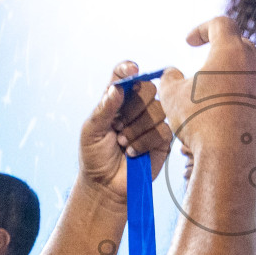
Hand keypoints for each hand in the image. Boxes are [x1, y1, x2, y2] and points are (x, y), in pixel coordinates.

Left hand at [79, 61, 172, 202]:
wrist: (105, 185)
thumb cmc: (95, 156)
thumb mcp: (92, 130)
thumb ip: (105, 107)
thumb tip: (117, 87)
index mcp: (118, 100)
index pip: (126, 76)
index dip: (129, 69)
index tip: (130, 69)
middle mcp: (137, 107)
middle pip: (148, 88)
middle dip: (133, 107)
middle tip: (118, 125)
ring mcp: (152, 123)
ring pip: (157, 110)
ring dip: (137, 128)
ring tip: (123, 143)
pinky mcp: (163, 140)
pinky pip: (163, 130)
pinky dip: (145, 142)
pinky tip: (133, 152)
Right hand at [178, 17, 255, 157]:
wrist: (231, 159)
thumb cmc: (199, 122)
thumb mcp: (171, 97)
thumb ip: (169, 78)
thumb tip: (171, 74)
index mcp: (231, 51)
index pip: (220, 24)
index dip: (203, 29)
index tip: (190, 42)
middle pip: (240, 46)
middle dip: (221, 52)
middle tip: (205, 68)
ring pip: (252, 74)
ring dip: (234, 78)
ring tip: (215, 97)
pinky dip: (245, 101)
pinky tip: (230, 117)